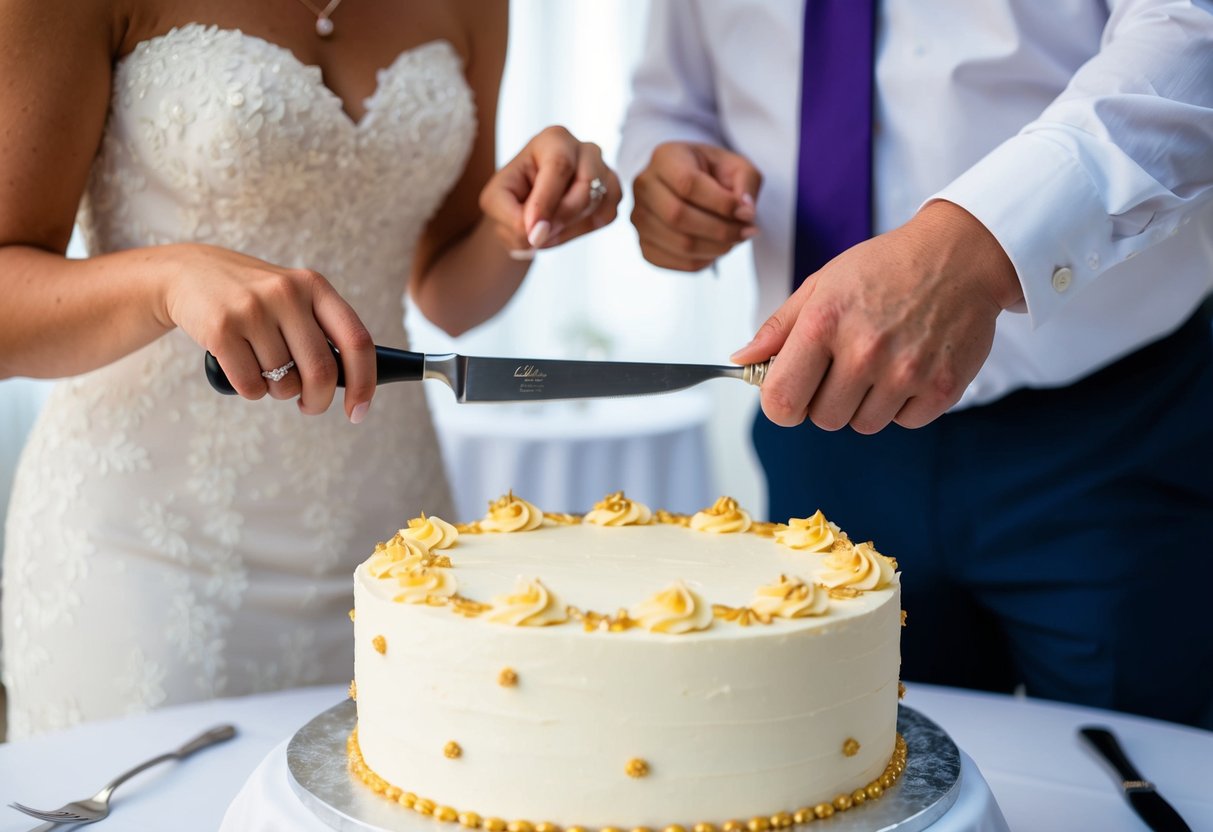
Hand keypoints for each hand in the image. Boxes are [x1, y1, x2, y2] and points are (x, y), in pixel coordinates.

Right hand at [159, 244, 375, 421]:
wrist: (188, 273)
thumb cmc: (254, 299)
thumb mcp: (293, 298)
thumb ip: (322, 332)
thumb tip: (352, 385)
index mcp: (315, 287)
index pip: (357, 341)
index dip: (365, 383)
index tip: (359, 411)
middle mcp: (287, 294)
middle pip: (321, 371)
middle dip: (319, 400)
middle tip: (311, 405)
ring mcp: (252, 310)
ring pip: (284, 383)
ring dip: (279, 393)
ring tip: (266, 371)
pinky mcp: (220, 328)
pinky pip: (251, 386)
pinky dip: (252, 392)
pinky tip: (242, 370)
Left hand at [479, 126, 620, 257]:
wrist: (525, 208)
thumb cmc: (510, 197)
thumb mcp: (496, 202)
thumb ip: (512, 215)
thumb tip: (538, 234)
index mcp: (554, 140)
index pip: (559, 167)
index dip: (547, 202)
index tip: (533, 233)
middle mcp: (585, 150)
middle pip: (586, 186)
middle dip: (561, 218)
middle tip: (537, 237)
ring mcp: (604, 171)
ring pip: (598, 204)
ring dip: (568, 227)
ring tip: (544, 233)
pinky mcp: (613, 194)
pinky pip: (606, 216)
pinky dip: (581, 230)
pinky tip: (562, 229)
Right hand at [630, 141, 761, 270]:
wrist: (689, 186)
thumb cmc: (715, 173)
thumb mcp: (737, 166)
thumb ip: (746, 184)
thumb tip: (745, 213)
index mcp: (664, 158)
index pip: (687, 184)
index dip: (721, 203)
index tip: (748, 213)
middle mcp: (644, 186)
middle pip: (678, 216)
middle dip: (721, 230)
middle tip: (747, 232)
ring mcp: (639, 218)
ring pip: (679, 244)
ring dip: (716, 248)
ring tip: (735, 239)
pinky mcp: (644, 245)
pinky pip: (675, 262)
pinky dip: (703, 261)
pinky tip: (715, 248)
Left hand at [731, 201, 1023, 432]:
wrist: (961, 255)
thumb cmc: (887, 266)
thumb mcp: (823, 283)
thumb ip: (779, 327)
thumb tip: (742, 360)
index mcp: (824, 324)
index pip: (781, 401)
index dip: (782, 404)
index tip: (791, 393)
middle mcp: (863, 351)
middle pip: (823, 419)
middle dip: (826, 399)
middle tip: (846, 365)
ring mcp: (905, 373)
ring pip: (863, 425)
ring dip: (865, 403)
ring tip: (881, 361)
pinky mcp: (940, 388)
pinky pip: (904, 422)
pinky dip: (903, 404)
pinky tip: (909, 366)